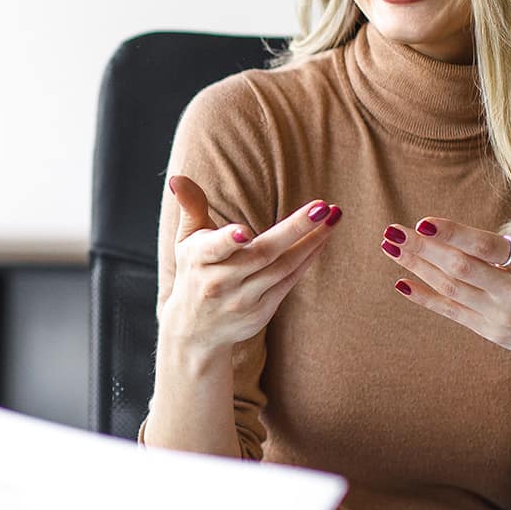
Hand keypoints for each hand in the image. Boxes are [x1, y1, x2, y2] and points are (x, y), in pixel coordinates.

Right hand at [161, 174, 337, 353]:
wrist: (194, 331)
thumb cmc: (193, 273)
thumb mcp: (185, 242)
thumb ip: (190, 208)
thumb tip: (178, 178)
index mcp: (198, 260)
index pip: (213, 249)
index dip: (228, 240)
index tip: (245, 231)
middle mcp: (219, 282)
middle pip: (261, 254)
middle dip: (293, 229)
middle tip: (321, 207)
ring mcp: (242, 300)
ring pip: (282, 267)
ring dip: (310, 242)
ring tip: (332, 217)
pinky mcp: (260, 313)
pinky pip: (288, 282)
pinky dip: (306, 260)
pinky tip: (321, 239)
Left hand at [381, 186, 510, 368]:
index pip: (486, 247)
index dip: (454, 234)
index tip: (424, 222)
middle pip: (460, 267)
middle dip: (423, 248)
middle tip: (392, 230)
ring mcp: (498, 313)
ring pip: (451, 287)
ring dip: (417, 267)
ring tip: (389, 247)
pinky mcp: (488, 330)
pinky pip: (451, 311)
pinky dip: (425, 297)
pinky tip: (401, 282)